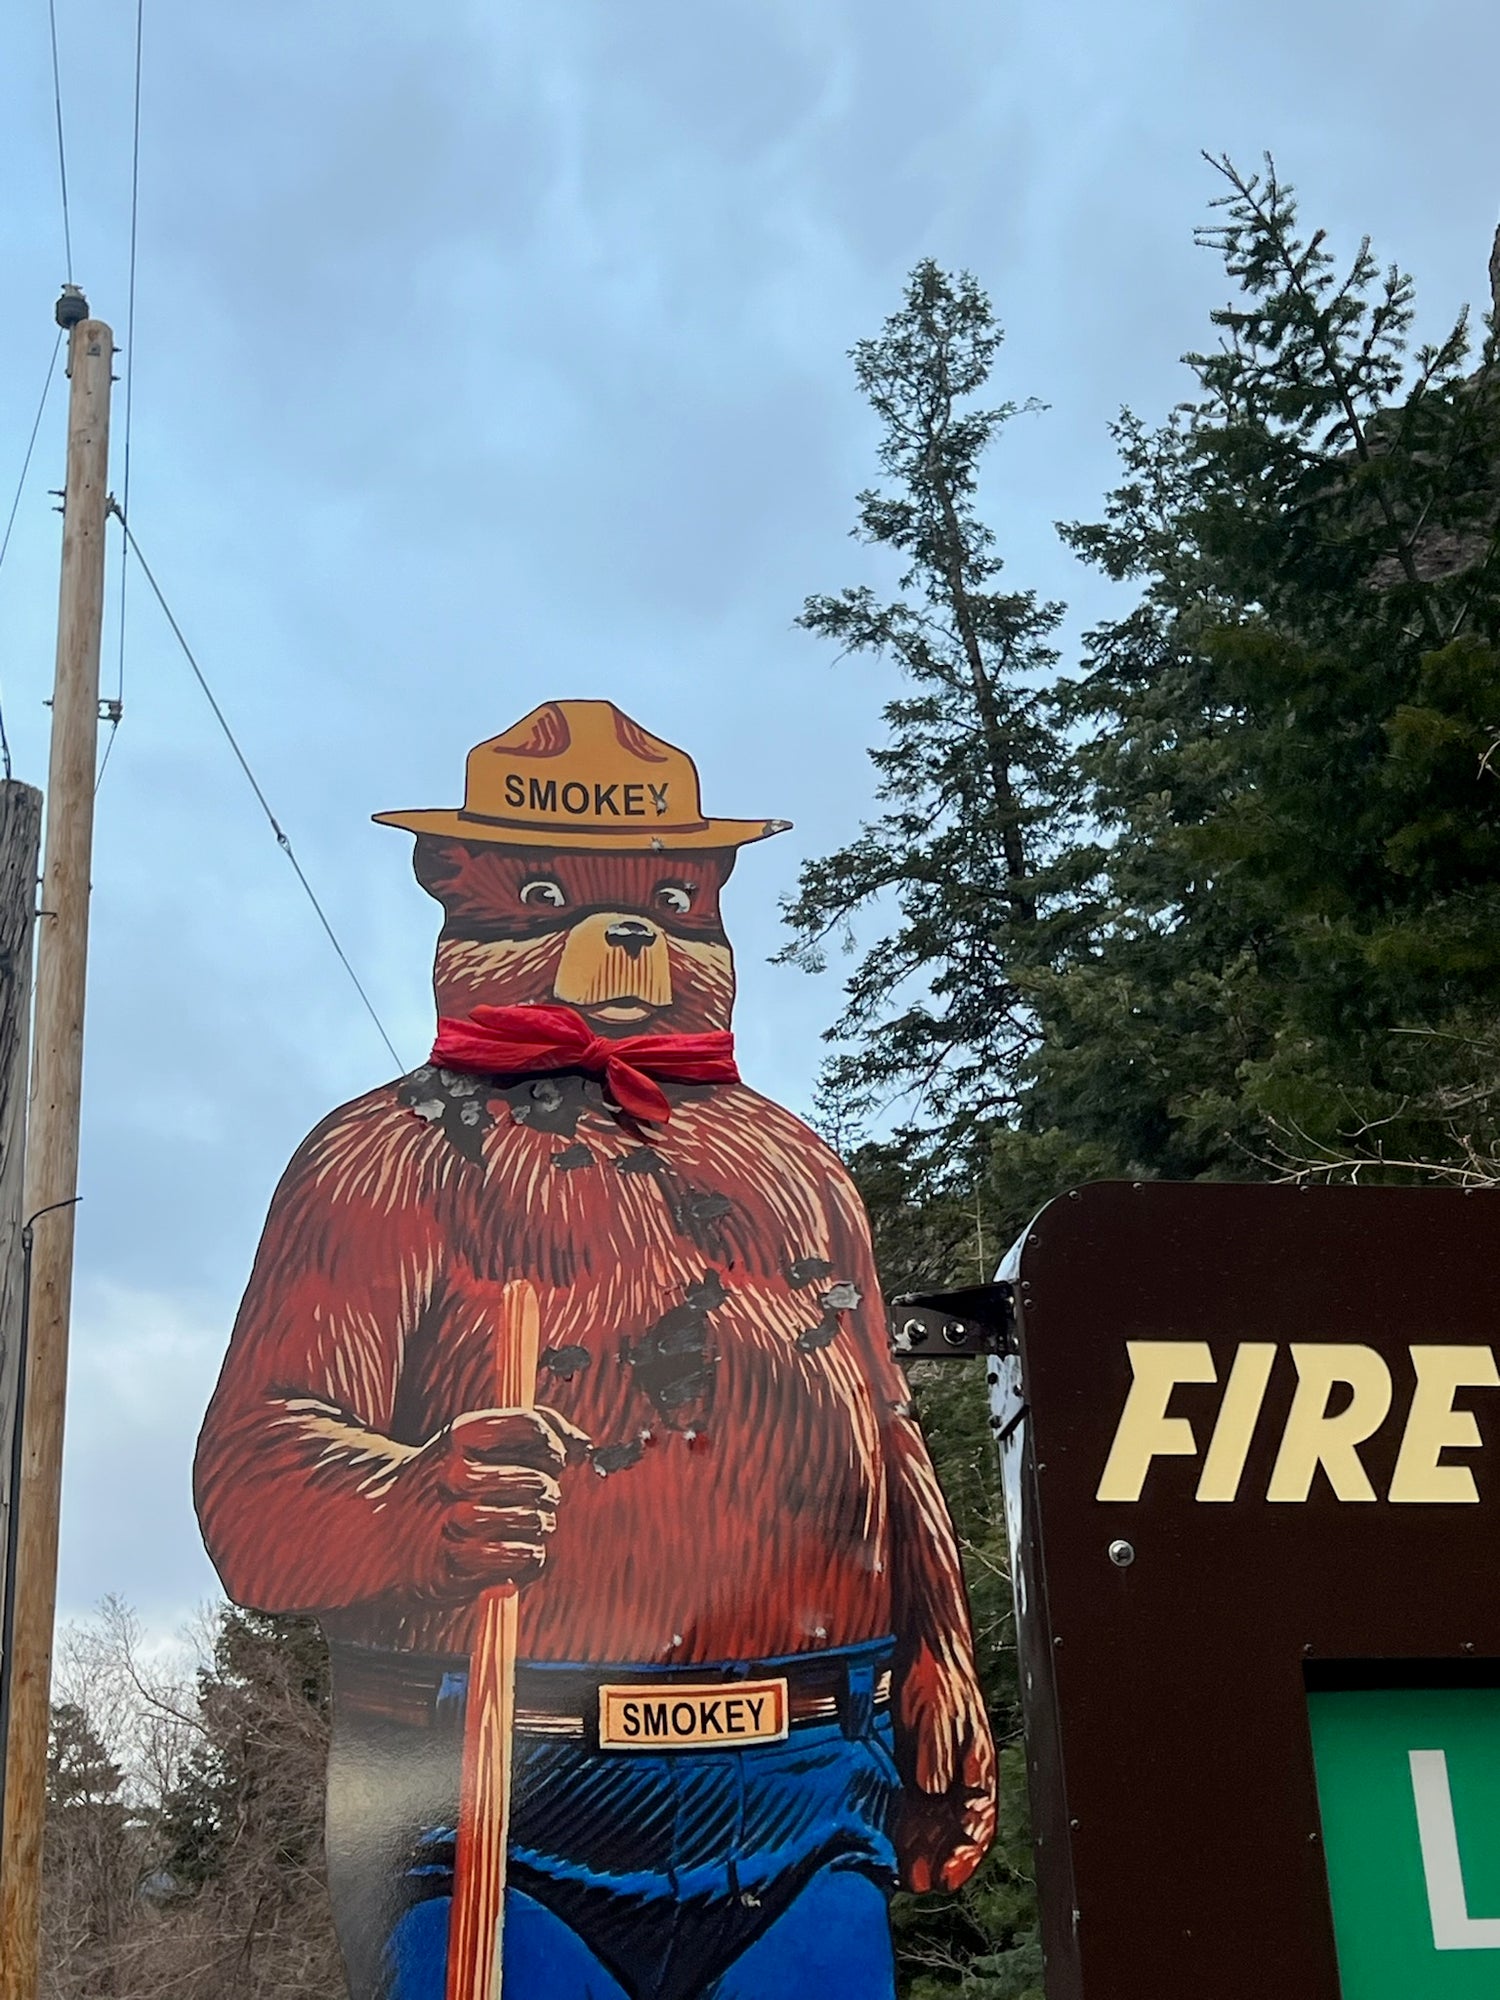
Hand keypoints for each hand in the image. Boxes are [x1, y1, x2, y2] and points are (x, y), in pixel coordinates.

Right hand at [399, 1406, 590, 1599]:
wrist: (385, 1534)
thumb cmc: (449, 1481)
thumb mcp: (481, 1440)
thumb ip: (536, 1429)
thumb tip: (585, 1444)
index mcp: (462, 1434)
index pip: (532, 1427)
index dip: (551, 1445)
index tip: (549, 1456)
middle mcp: (455, 1472)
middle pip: (540, 1480)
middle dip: (545, 1490)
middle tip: (526, 1494)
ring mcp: (455, 1520)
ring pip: (538, 1521)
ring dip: (537, 1525)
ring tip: (514, 1522)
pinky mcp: (459, 1565)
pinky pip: (528, 1557)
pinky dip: (527, 1556)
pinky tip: (506, 1549)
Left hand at [893, 1643, 997, 1892]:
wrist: (923, 1647)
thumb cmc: (939, 1679)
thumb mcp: (939, 1720)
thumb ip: (937, 1759)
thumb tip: (931, 1793)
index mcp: (979, 1770)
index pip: (980, 1825)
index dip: (965, 1856)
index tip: (946, 1878)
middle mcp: (960, 1778)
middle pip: (954, 1832)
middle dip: (939, 1860)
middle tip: (918, 1881)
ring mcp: (937, 1773)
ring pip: (933, 1823)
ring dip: (920, 1849)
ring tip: (901, 1872)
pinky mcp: (915, 1766)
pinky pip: (913, 1805)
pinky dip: (904, 1826)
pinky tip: (888, 1839)